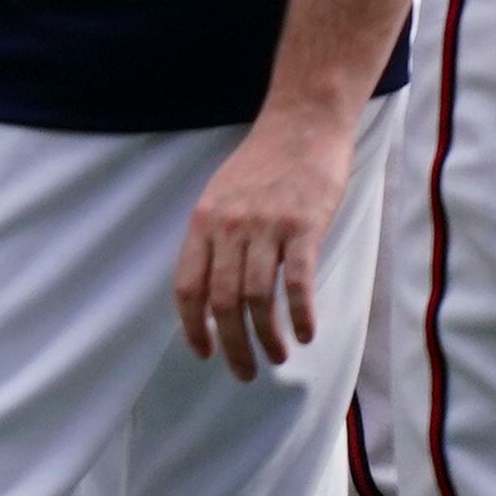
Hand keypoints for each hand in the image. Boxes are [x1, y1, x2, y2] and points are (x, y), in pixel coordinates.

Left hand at [171, 103, 354, 380]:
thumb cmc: (263, 163)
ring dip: (268, 337)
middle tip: (245, 372)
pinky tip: (307, 334)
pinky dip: (301, 314)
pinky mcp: (302, 226)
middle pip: (222, 301)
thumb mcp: (221, 195)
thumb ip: (214, 237)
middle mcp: (228, 226)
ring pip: (258, 298)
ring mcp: (265, 226)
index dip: (193, 327)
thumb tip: (210, 290)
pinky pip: (298, 281)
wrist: (301, 123)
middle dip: (231, 345)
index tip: (204, 353)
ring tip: (278, 357)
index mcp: (204, 221)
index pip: (187, 286)